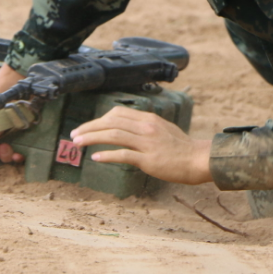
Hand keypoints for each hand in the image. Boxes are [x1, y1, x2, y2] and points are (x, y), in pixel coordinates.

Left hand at [70, 106, 212, 184]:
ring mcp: (147, 143)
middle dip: (90, 127)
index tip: (88, 127)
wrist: (197, 160)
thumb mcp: (163, 129)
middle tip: (74, 135)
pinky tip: (95, 157)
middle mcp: (146, 127)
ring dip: (92, 138)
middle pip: (111, 122)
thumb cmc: (181, 147)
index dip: (99, 119)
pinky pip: (123, 155)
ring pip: (114, 135)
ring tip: (77, 143)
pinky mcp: (148, 159)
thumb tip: (127, 128)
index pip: (117, 113)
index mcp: (149, 118)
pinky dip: (107, 155)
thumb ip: (145, 127)